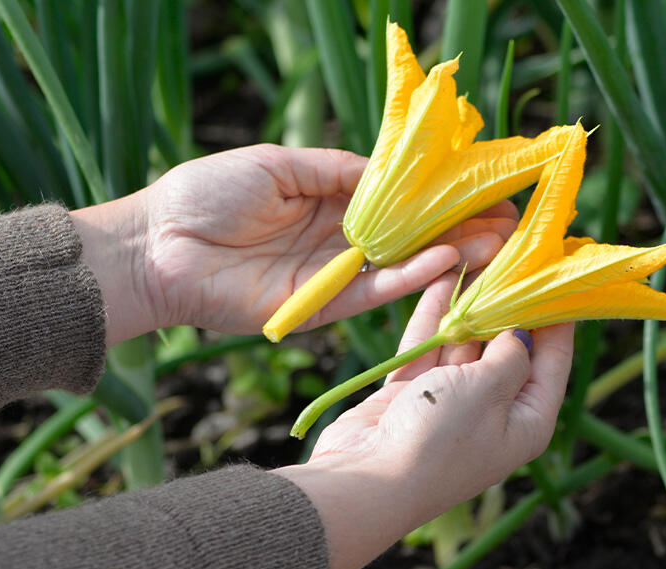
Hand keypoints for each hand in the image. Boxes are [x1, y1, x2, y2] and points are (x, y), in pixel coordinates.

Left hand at [72, 144, 517, 344]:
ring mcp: (330, 275)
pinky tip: (447, 259)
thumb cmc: (207, 193)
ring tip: (495, 241)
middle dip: (457, 227)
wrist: (156, 246)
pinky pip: (372, 291)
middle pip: (408, 234)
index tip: (482, 185)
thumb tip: (391, 171)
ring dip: (448, 254)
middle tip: (508, 221)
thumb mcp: (280, 164)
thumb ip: (337, 171)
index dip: (437, 193)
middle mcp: (336, 239)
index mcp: (326, 199)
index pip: (396, 199)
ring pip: (400, 266)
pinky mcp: (319, 307)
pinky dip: (410, 277)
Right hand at [275, 272, 573, 568]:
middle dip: (507, 304)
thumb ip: (510, 354)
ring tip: (477, 256)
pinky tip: (441, 279)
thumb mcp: (488, 390)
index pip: (553, 360)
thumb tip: (523, 331)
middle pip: (508, 348)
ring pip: (466, 343)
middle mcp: (493, 411)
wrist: (368, 478)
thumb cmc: (439, 439)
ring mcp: (451, 402)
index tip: (556, 273)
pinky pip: (429, 347)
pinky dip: (434, 317)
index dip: (556, 316)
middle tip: (512, 255)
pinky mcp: (412, 393)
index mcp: (528, 421)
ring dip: (469, 305)